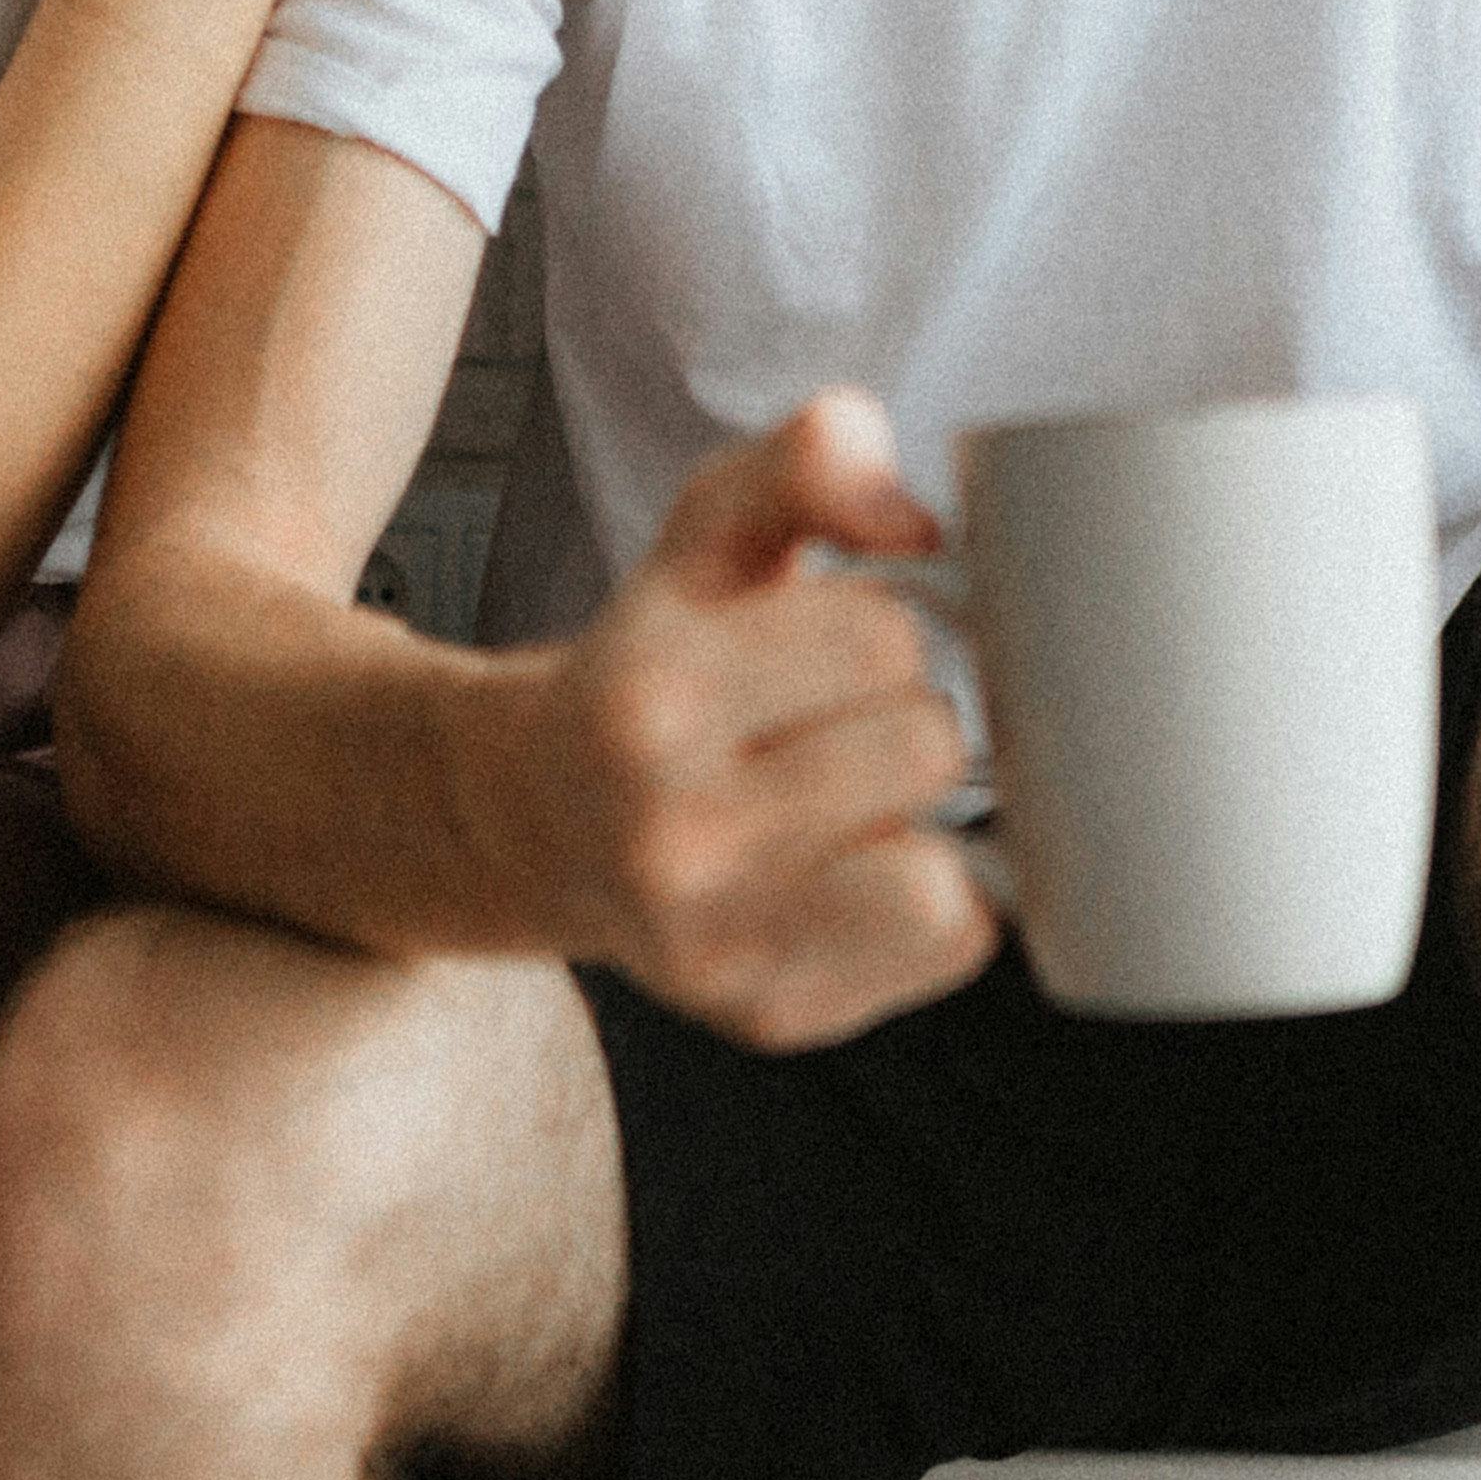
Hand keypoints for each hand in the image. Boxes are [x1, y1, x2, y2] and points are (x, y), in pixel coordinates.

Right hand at [464, 390, 998, 1052]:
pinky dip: (931, 903)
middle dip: (903, 717)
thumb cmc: (644, 670)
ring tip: (853, 800)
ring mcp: (719, 943)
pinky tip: (856, 867)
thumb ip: (807, 467)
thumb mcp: (705, 535)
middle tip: (838, 724)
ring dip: (921, 821)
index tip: (829, 644)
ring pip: (942, 870)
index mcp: (650, 697)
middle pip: (927, 746)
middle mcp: (672, 834)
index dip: (881, 625)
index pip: (888, 636)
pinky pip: (948, 946)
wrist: (533, 820)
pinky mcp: (770, 1013)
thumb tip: (914, 515)